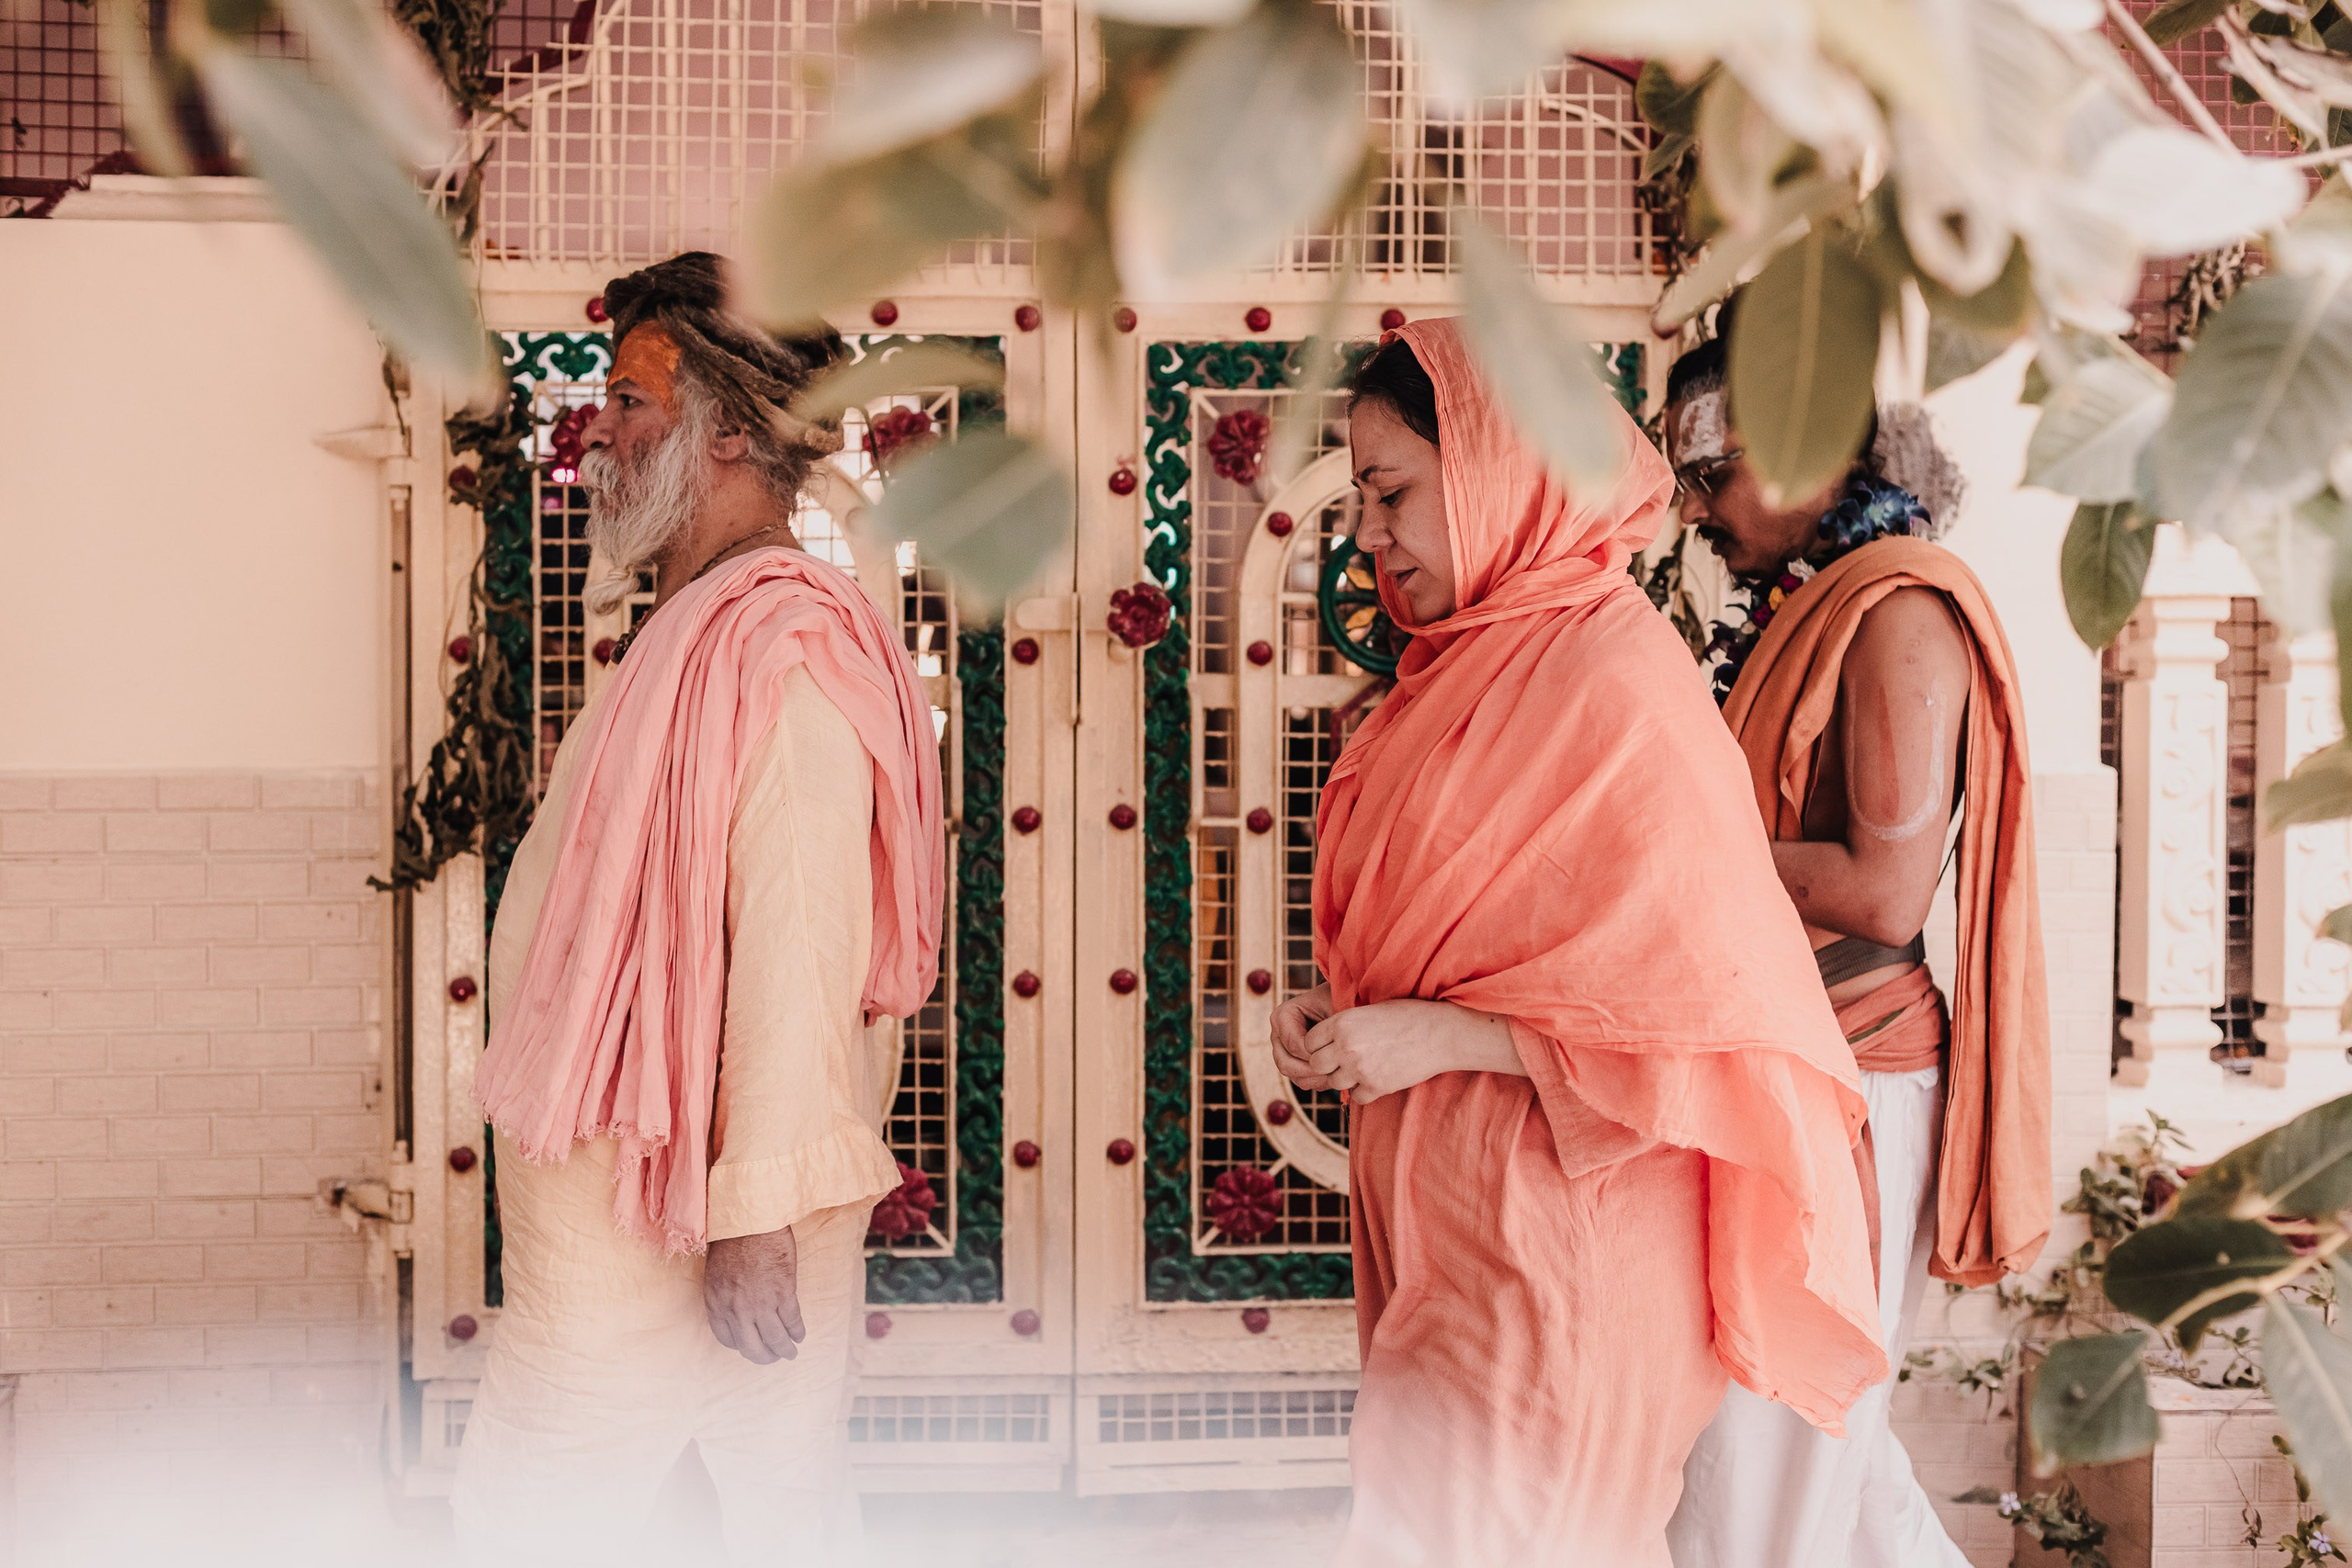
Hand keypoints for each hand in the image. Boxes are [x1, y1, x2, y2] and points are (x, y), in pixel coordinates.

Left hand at [704, 1225, 805, 1363]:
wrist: (750, 1221)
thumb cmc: (732, 1239)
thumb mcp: (716, 1272)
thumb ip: (725, 1294)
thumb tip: (736, 1306)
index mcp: (717, 1304)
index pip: (727, 1339)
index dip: (741, 1346)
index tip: (749, 1345)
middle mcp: (737, 1310)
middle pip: (751, 1347)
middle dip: (763, 1356)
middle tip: (772, 1357)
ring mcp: (761, 1304)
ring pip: (775, 1340)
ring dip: (784, 1350)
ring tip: (790, 1353)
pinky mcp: (783, 1294)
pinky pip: (792, 1322)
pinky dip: (797, 1331)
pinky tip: (800, 1335)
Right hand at [1271, 983, 1333, 1084]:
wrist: (1346, 1000)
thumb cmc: (1342, 1002)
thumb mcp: (1337, 1013)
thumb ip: (1328, 1031)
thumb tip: (1321, 1057)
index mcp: (1283, 1016)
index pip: (1294, 1046)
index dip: (1316, 1056)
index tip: (1338, 1056)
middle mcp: (1277, 1034)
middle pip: (1286, 1064)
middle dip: (1311, 1071)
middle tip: (1335, 1072)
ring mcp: (1283, 1049)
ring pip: (1292, 1075)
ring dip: (1315, 1078)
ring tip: (1337, 1074)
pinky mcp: (1293, 1060)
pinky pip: (1300, 1079)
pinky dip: (1317, 1081)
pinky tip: (1336, 1074)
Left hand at [1279, 997, 1521, 1104]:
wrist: (1441, 1033)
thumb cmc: (1408, 1015)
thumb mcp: (1370, 1010)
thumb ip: (1344, 1025)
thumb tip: (1323, 1041)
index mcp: (1342, 1022)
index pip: (1309, 1042)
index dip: (1318, 1045)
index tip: (1331, 1046)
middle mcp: (1346, 1046)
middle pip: (1316, 1065)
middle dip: (1326, 1064)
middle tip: (1342, 1060)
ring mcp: (1360, 1069)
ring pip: (1334, 1083)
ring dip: (1345, 1078)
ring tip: (1363, 1068)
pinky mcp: (1377, 1087)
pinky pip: (1355, 1097)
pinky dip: (1363, 1091)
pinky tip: (1376, 1078)